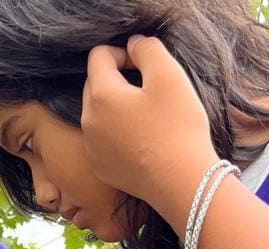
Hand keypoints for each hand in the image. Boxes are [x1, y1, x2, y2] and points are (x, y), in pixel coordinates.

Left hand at [80, 35, 218, 219]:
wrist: (181, 183)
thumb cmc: (177, 128)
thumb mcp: (169, 75)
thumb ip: (147, 50)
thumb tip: (134, 45)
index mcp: (100, 95)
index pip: (99, 56)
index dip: (124, 53)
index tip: (146, 67)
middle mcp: (87, 121)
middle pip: (95, 84)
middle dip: (119, 80)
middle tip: (150, 92)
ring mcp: (91, 148)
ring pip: (99, 114)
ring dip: (118, 108)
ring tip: (148, 118)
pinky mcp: (101, 168)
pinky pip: (104, 140)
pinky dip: (118, 134)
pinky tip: (143, 141)